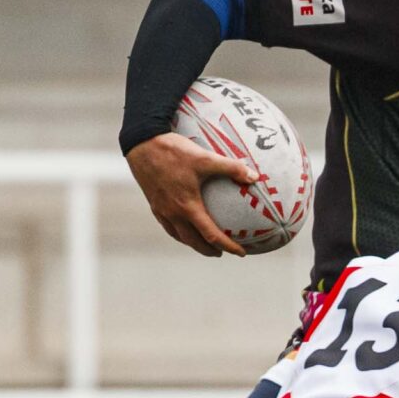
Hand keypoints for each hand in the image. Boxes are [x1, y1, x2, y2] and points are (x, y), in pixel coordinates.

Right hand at [127, 131, 254, 256]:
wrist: (142, 144)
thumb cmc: (175, 151)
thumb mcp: (206, 158)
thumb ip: (232, 168)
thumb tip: (255, 177)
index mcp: (188, 207)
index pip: (211, 235)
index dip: (228, 247)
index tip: (241, 253)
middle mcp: (173, 213)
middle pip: (194, 242)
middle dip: (210, 250)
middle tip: (222, 252)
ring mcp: (161, 211)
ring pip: (179, 236)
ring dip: (193, 244)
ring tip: (204, 243)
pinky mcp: (153, 204)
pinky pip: (168, 226)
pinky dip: (179, 233)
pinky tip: (183, 226)